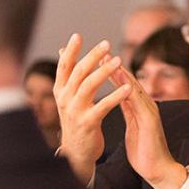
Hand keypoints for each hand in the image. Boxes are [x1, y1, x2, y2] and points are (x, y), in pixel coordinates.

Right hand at [54, 33, 131, 182]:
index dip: (71, 50)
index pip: (64, 66)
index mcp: (60, 91)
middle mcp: (64, 99)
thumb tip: (62, 50)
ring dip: (104, 72)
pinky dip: (116, 96)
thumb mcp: (68, 97)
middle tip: (106, 43)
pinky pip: (103, 106)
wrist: (77, 153)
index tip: (78, 35)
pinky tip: (128, 88)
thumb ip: (68, 76)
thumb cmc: (77, 122)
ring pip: (88, 85)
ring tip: (119, 61)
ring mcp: (75, 111)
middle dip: (92, 56)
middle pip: (78, 72)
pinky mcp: (88, 123)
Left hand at [108, 66, 186, 188]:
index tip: (97, 60)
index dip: (111, 72)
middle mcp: (146, 106)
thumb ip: (128, 112)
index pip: (124, 86)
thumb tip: (120, 100)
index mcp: (140, 108)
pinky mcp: (150, 120)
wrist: (158, 170)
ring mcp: (150, 111)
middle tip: (100, 52)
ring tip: (108, 60)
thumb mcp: (133, 128)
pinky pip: (138, 101)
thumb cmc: (145, 152)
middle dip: (114, 66)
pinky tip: (121, 81)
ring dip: (120, 73)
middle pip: (129, 81)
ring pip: (133, 88)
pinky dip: (129, 89)